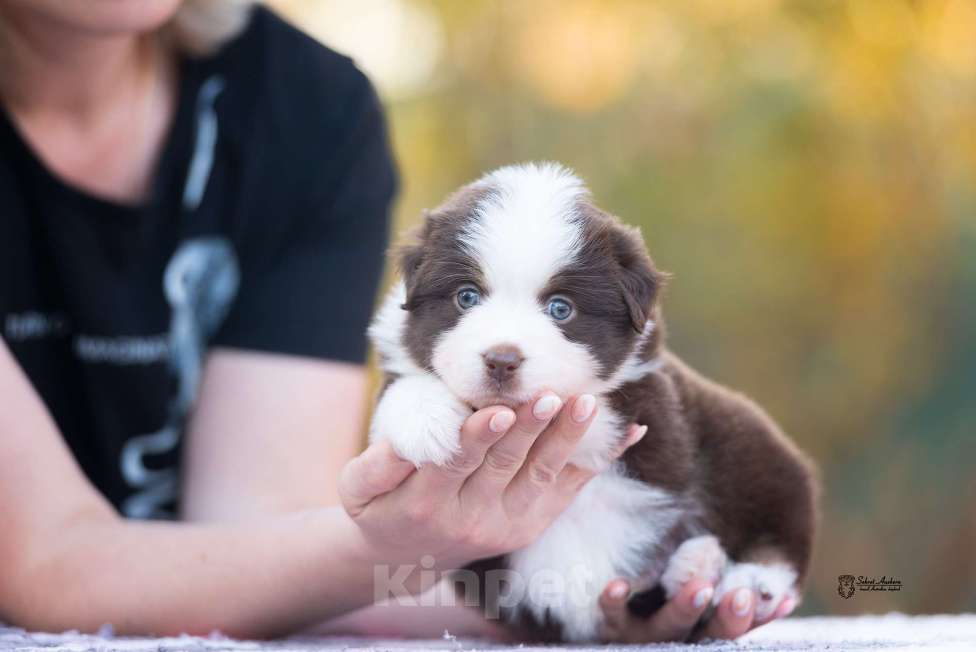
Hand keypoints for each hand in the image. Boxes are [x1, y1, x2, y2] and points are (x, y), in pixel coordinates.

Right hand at [339, 392, 645, 578]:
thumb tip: (412, 432)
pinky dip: (599, 460)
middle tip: (553, 393)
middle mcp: (473, 518)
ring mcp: (510, 523)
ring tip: (587, 403)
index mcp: (427, 501)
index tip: (499, 411)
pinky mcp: (535, 523)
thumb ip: (381, 460)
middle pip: (507, 467)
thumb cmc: (381, 504)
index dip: (479, 437)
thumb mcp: (359, 485)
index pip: (456, 464)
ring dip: (567, 439)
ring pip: (542, 476)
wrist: (405, 555)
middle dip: (532, 429)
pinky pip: (570, 490)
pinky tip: (630, 432)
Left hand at [599, 576, 796, 642]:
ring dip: (684, 608)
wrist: (610, 636)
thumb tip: (784, 588)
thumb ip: (729, 591)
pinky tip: (616, 585)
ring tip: (700, 586)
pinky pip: (611, 615)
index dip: (760, 618)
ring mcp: (644, 636)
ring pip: (667, 627)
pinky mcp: (611, 626)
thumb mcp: (699, 610)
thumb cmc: (662, 613)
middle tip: (742, 594)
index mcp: (702, 636)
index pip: (736, 629)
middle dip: (727, 618)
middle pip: (708, 636)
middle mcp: (677, 641)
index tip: (783, 599)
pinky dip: (614, 601)